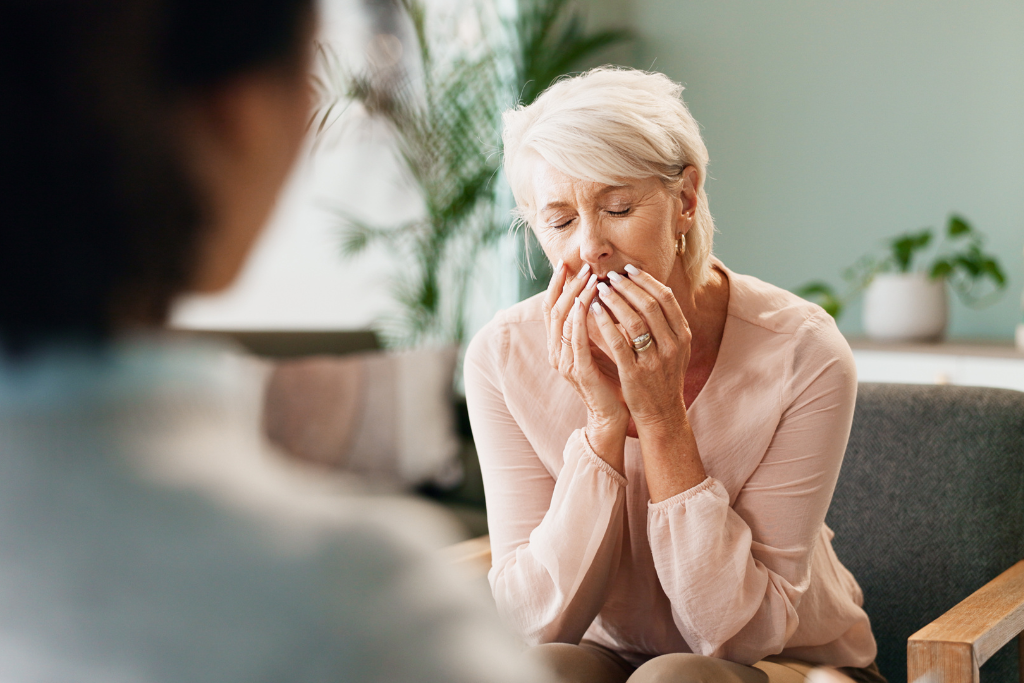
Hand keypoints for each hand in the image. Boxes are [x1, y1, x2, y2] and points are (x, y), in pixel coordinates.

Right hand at [543, 261, 628, 468]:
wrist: (613, 416)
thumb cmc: (611, 380)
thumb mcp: (601, 347)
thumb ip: (595, 326)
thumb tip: (601, 295)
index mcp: (560, 346)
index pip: (552, 307)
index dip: (558, 284)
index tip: (568, 263)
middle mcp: (556, 352)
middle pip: (553, 310)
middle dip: (566, 285)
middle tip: (581, 266)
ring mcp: (564, 362)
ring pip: (563, 321)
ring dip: (575, 296)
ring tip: (589, 278)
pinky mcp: (578, 371)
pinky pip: (574, 340)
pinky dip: (578, 319)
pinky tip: (586, 303)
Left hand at [588, 265, 691, 433]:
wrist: (662, 413)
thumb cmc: (663, 377)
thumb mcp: (675, 349)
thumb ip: (668, 324)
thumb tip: (655, 290)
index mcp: (682, 335)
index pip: (666, 298)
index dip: (646, 281)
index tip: (629, 270)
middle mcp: (671, 345)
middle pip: (650, 305)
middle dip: (628, 286)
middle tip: (610, 275)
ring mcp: (654, 360)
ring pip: (634, 320)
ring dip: (615, 300)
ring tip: (599, 289)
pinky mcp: (634, 373)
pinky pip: (617, 342)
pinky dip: (605, 323)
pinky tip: (593, 311)